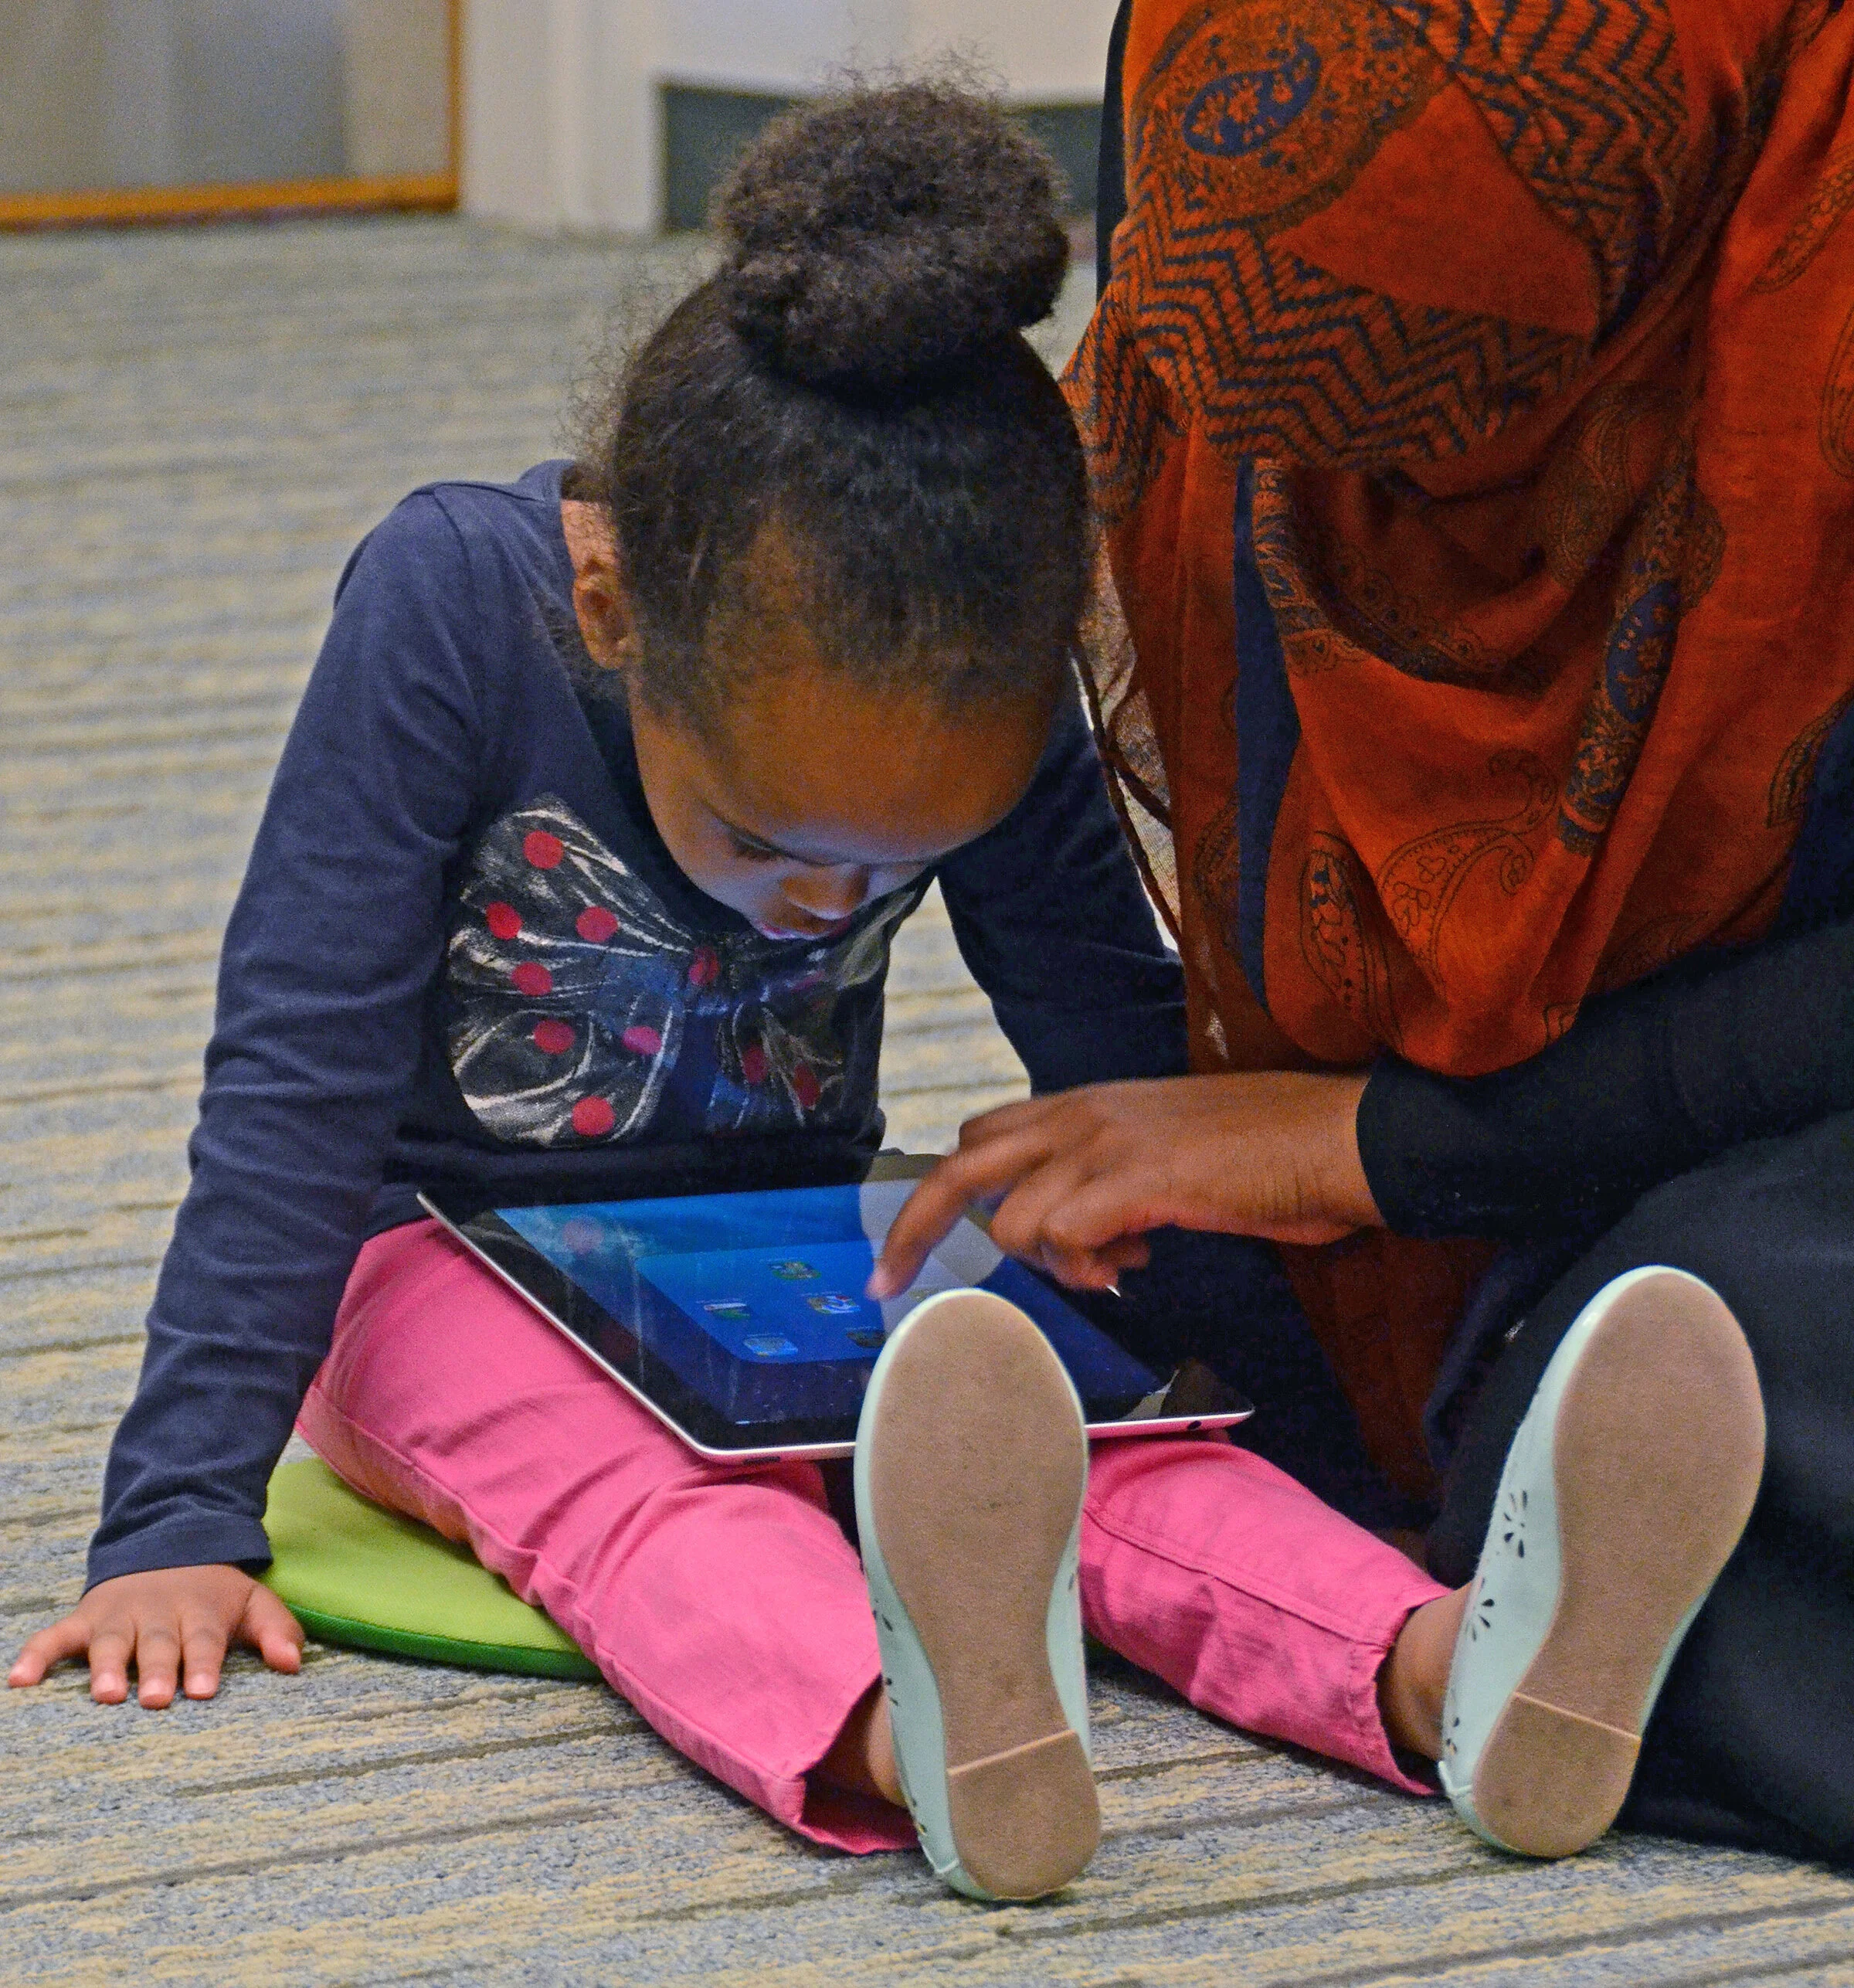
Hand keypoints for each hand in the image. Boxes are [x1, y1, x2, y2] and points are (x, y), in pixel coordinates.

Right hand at [8, 1565, 304, 1707]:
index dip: (203, 1663)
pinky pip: (55, 1636)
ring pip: (109, 1642)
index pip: (204, 1640)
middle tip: (152, 1699)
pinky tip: (20, 1680)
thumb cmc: (214, 1593)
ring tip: (103, 1693)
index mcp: (200, 1612)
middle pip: (157, 1644)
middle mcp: (157, 1613)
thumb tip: (294, 1665)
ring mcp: (118, 1616)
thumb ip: (277, 1630)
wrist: (168, 1544)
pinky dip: (36, 1655)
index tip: (204, 1689)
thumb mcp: (253, 1602)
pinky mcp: (84, 1618)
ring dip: (104, 1666)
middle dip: (155, 1670)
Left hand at [870, 1070, 1379, 1296]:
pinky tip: (1138, 1260)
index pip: (978, 1135)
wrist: (1337, 1139)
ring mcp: (1106, 1145)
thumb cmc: (1266, 1154)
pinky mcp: (1137, 1180)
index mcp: (1085, 1105)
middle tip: (885, 1286)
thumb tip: (1083, 1236)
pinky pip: (1065, 1238)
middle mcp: (1081, 1115)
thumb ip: (1110, 1181)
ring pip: (1012, 1221)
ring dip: (1054, 1262)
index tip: (909, 1250)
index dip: (940, 1192)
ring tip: (1119, 1259)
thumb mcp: (1166, 1155)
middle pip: (958, 1168)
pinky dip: (1090, 1268)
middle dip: (911, 1231)